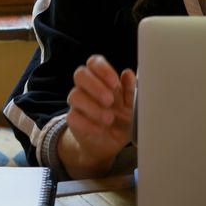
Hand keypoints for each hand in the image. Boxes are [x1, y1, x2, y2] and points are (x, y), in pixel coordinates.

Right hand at [61, 55, 135, 176]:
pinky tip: (101, 129)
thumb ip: (131, 90)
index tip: (115, 82)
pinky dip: (88, 124)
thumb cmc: (122, 119)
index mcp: (102, 79)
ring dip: (93, 107)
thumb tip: (128, 73)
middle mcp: (87, 88)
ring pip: (74, 95)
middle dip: (95, 86)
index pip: (94, 62)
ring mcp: (78, 104)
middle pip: (80, 74)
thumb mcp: (132, 106)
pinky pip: (72, 117)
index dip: (102, 69)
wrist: (111, 143)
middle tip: (110, 100)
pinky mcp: (73, 121)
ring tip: (109, 119)